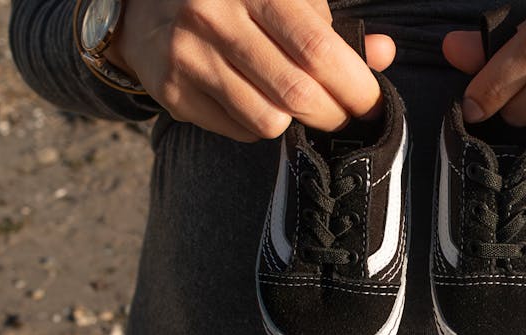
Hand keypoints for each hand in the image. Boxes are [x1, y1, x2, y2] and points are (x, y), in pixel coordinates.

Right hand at [104, 0, 396, 141]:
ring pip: (267, 119)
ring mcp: (188, 56)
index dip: (353, 83)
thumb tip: (383, 53)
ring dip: (295, 123)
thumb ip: (331, 26)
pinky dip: (259, 125)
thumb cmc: (231, 0)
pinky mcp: (171, 91)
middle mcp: (215, 17)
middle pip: (295, 92)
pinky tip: (255, 102)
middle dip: (332, 114)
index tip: (371, 103)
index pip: (316, 48)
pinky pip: (238, 130)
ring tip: (297, 107)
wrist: (142, 2)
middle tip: (344, 117)